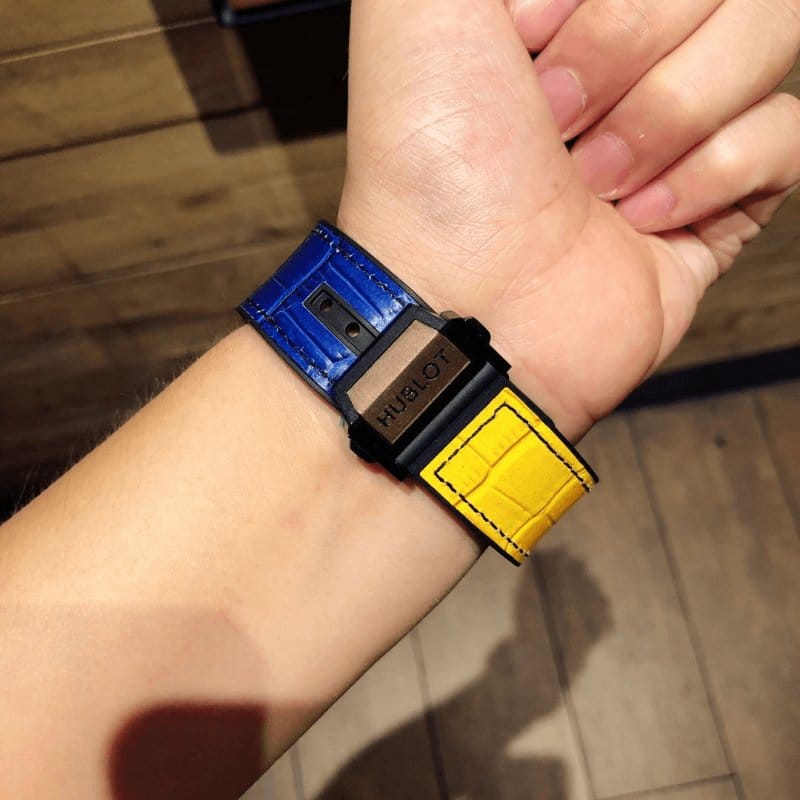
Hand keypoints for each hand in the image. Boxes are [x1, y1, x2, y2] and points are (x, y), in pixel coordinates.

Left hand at [338, 0, 799, 439]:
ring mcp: (673, 133)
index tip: (528, 33)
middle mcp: (621, 63)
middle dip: (628, 44)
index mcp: (559, 11)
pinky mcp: (715, 204)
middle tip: (556, 118)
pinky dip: (709, 175)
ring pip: (768, 38)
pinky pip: (784, 136)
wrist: (467, 301)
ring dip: (668, 112)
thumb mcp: (417, 11)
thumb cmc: (432, 170)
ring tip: (591, 179)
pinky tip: (639, 216)